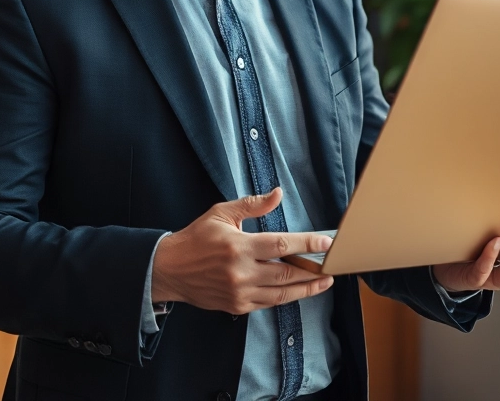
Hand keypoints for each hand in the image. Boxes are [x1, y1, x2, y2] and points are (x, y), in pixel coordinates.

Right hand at [150, 187, 335, 314]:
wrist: (168, 270)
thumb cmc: (196, 238)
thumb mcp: (221, 213)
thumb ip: (252, 205)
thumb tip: (278, 194)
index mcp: (238, 246)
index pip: (281, 245)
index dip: (307, 244)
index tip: (326, 243)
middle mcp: (241, 272)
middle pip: (287, 273)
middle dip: (313, 270)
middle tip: (332, 265)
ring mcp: (239, 292)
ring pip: (281, 294)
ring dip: (306, 289)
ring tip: (324, 282)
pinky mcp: (236, 306)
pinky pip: (268, 303)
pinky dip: (285, 297)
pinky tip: (298, 290)